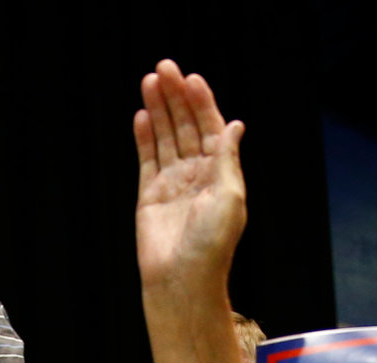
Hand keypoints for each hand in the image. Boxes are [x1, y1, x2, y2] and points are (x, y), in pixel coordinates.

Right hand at [134, 59, 247, 293]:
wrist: (182, 279)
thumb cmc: (211, 245)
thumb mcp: (230, 196)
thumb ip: (227, 158)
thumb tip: (235, 125)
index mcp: (220, 173)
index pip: (210, 128)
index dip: (201, 102)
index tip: (190, 79)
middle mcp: (197, 175)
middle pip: (184, 126)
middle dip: (175, 97)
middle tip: (164, 68)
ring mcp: (173, 184)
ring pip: (164, 137)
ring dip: (158, 109)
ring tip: (149, 82)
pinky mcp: (150, 195)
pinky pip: (146, 159)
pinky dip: (144, 137)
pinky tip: (141, 115)